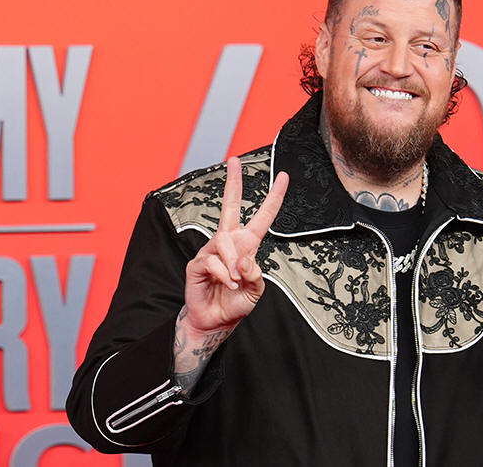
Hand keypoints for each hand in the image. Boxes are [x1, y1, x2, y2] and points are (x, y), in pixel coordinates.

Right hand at [183, 156, 288, 333]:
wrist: (214, 322)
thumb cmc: (236, 303)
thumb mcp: (256, 291)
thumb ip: (256, 276)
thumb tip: (245, 261)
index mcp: (247, 246)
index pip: (262, 218)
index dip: (274, 198)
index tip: (284, 177)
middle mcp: (229, 243)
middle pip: (230, 207)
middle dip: (233, 183)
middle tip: (234, 160)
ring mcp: (212, 251)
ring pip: (225, 242)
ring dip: (234, 263)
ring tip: (235, 281)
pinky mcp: (198, 263)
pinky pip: (212, 260)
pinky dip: (224, 274)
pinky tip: (227, 283)